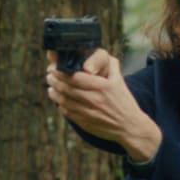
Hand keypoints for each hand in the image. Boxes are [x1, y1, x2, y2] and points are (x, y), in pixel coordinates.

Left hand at [45, 48, 160, 160]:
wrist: (129, 126)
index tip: (53, 67)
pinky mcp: (84, 122)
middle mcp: (93, 99)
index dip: (60, 71)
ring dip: (53, 92)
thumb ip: (109, 64)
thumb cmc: (124, 101)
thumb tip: (96, 53)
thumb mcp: (119, 80)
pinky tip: (59, 99)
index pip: (74, 76)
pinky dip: (60, 104)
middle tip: (49, 75)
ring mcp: (87, 112)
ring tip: (51, 87)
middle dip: (53, 80)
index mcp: (101, 87)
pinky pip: (66, 111)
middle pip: (65, 87)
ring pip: (63, 100)